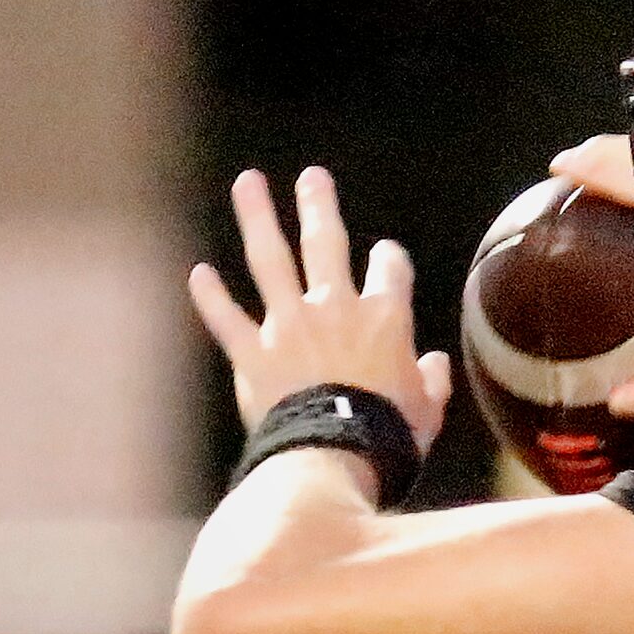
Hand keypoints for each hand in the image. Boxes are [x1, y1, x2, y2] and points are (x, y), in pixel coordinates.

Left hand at [190, 167, 451, 449]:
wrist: (336, 456)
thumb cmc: (389, 435)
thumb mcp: (428, 410)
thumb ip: (432, 381)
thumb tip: (434, 364)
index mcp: (385, 317)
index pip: (391, 268)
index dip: (389, 260)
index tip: (384, 257)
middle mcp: (335, 308)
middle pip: (325, 243)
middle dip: (319, 206)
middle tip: (311, 177)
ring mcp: (288, 326)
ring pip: (270, 260)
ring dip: (257, 218)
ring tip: (247, 183)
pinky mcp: (253, 354)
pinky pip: (227, 319)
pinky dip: (211, 297)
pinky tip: (199, 274)